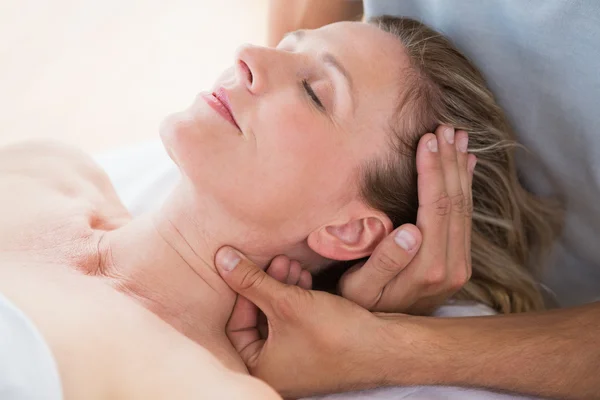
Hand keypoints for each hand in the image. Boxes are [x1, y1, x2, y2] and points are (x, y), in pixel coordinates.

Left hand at [215, 247, 392, 397]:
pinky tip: (304, 276)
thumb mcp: (286, 302)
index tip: (250, 267)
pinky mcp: (314, 347)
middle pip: (256, 319)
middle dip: (266, 285)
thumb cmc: (335, 334)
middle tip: (278, 260)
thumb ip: (250, 280)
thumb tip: (221, 259)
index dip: (242, 293)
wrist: (388, 346)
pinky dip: (296, 296)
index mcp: (260, 370)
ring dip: (282, 286)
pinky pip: (294, 318)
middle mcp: (276, 369)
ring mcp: (296, 359)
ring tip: (293, 263)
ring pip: (276, 315)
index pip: (234, 326)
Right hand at [339, 126, 476, 314]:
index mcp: (429, 267)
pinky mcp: (457, 262)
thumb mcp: (361, 290)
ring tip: (459, 137)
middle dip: (450, 161)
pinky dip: (465, 188)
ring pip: (464, 207)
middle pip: (456, 201)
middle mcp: (452, 266)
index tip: (428, 138)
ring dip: (461, 170)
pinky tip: (467, 167)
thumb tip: (411, 228)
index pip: (436, 206)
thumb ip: (386, 261)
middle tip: (446, 127)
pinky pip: (466, 218)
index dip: (433, 170)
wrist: (383, 337)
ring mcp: (459, 265)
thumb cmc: (360, 309)